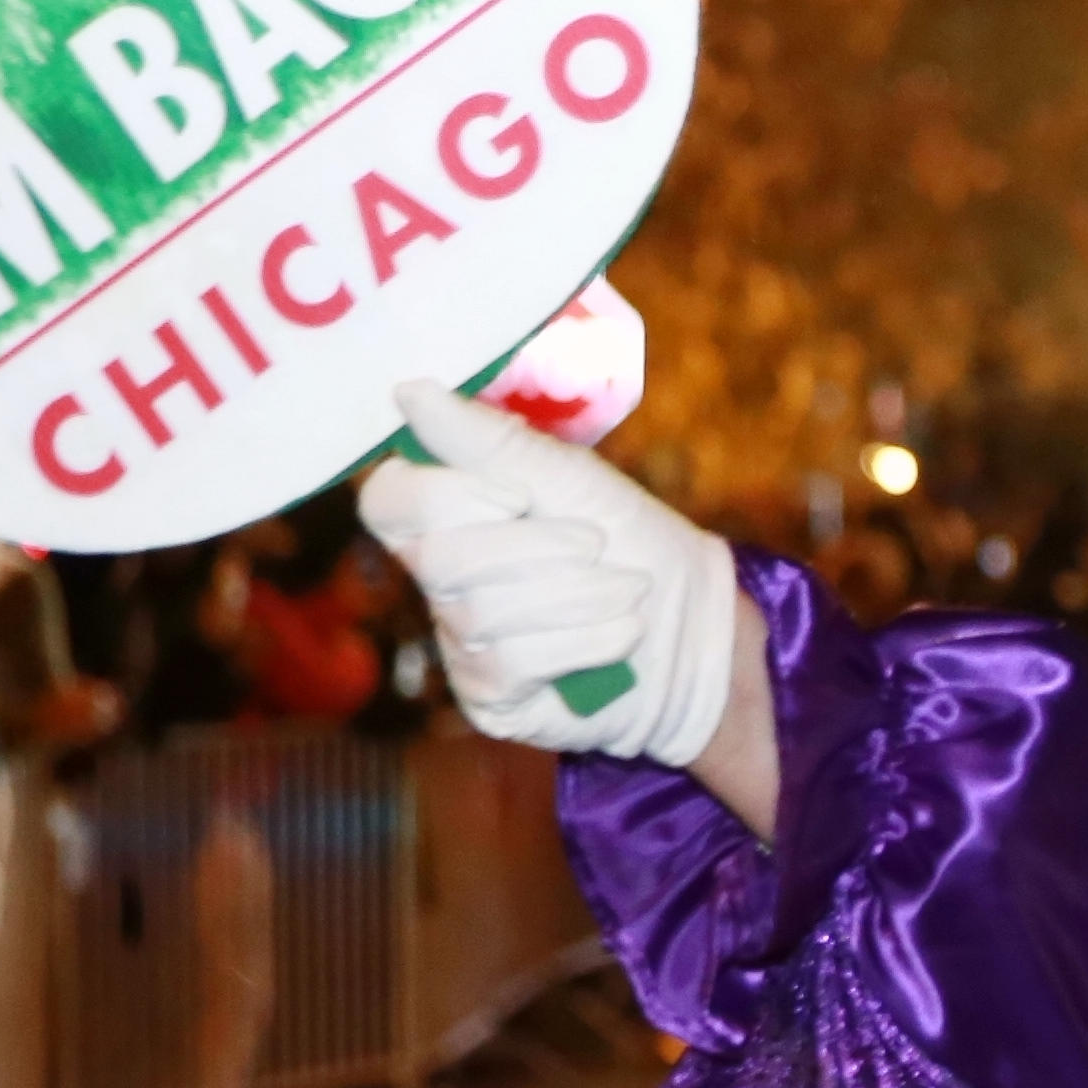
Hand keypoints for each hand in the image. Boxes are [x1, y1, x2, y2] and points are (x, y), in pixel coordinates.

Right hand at [357, 380, 743, 767]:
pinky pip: (514, 662)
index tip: (516, 496)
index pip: (388, 502)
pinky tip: (621, 635)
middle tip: (599, 545)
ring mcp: (462, 643)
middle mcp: (440, 583)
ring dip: (576, 595)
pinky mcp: (493, 697)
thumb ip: (488, 441)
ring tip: (627, 590)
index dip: (447, 497)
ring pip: (483, 614)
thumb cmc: (631, 540)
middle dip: (536, 549)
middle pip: (438, 561)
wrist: (700, 624)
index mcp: (448, 517)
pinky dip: (583, 640)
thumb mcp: (570, 478)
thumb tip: (409, 391)